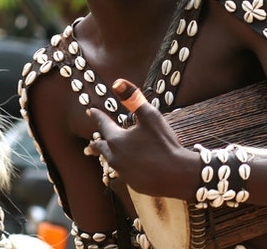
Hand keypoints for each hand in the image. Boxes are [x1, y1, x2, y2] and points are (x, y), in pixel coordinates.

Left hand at [84, 79, 197, 198]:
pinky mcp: (133, 184)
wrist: (177, 174)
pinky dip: (123, 167)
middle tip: (88, 147)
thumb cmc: (164, 143)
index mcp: (117, 140)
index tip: (90, 111)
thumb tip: (116, 82)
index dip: (97, 116)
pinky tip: (128, 167)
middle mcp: (115, 157)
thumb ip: (133, 98)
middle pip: (101, 149)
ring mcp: (123, 173)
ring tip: (107, 156)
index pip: (103, 125)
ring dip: (108, 157)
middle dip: (94, 145)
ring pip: (111, 162)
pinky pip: (124, 173)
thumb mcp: (150, 116)